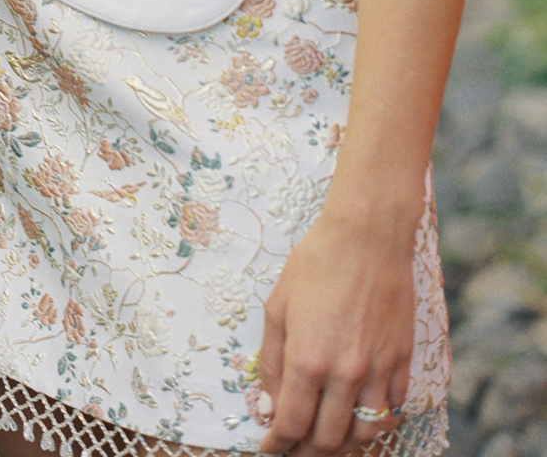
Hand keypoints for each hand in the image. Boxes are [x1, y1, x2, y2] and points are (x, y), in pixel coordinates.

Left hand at [258, 205, 413, 454]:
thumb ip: (273, 361)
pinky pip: (392, 408)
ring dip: (344, 446)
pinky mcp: (403, 361)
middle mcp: (346, 373)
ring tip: (328, 443)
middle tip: (294, 451)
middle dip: (307, 453)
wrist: (367, 236)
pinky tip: (361, 416)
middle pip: (329, 440)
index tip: (269, 451)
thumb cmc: (316, 263)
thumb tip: (270, 404)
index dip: (277, 446)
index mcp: (309, 360)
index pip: (292, 426)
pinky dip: (376, 422)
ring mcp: (379, 370)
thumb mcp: (278, 306)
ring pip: (365, 434)